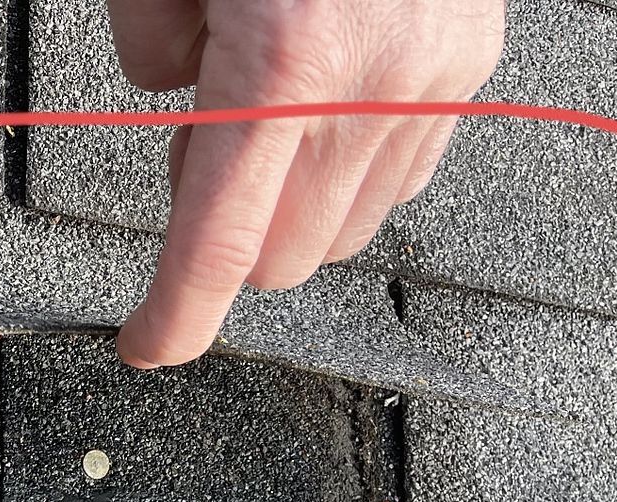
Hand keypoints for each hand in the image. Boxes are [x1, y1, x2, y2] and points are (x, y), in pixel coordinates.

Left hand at [108, 0, 506, 367]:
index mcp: (285, 61)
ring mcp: (436, 77)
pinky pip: (398, 176)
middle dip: (226, 234)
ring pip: (344, 230)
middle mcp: (372, 83)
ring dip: (287, 203)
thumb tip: (179, 100)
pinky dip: (345, 168)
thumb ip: (152, 42)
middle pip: (281, 258)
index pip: (218, 243)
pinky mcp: (471, 64)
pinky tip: (322, 104)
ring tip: (264, 108)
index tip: (145, 344)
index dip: (174, 315)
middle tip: (196, 146)